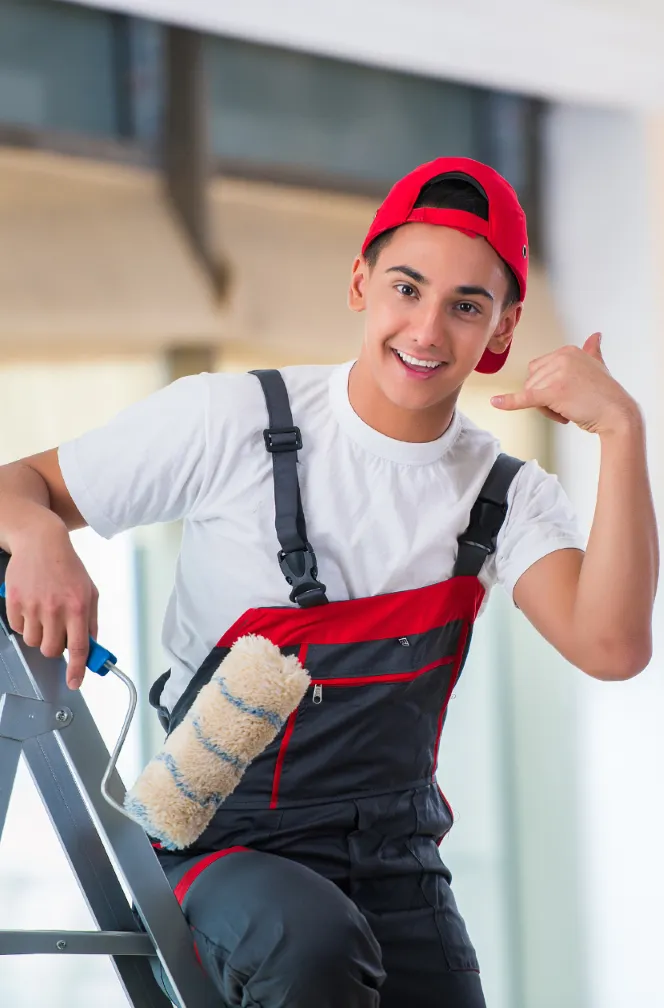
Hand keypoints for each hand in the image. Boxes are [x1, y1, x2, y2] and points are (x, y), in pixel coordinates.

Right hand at [4, 521, 98, 689]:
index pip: (78, 647)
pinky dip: (26, 624)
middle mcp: (55, 608)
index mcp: (77, 606)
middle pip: (52, 650)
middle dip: (55, 647)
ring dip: (40, 635)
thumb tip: (91, 647)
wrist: (41, 543)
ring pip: (34, 642)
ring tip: (45, 614)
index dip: (77, 669)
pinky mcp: (14, 602)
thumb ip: (91, 621)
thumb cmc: (68, 567)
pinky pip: (19, 629)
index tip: (75, 682)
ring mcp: (33, 606)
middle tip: (58, 632)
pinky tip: (32, 607)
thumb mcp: (90, 592)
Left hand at [490, 333, 639, 434]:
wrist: (617, 414)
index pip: (538, 369)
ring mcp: (556, 374)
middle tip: (568, 405)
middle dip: (545, 398)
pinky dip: (510, 402)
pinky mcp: (552, 392)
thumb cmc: (606, 394)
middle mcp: (561, 358)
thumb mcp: (598, 365)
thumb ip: (592, 350)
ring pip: (531, 394)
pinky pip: (526, 397)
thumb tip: (596, 336)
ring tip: (568, 410)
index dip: (547, 386)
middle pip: (532, 381)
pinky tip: (496, 403)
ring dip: (546, 408)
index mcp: (567, 351)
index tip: (567, 393)